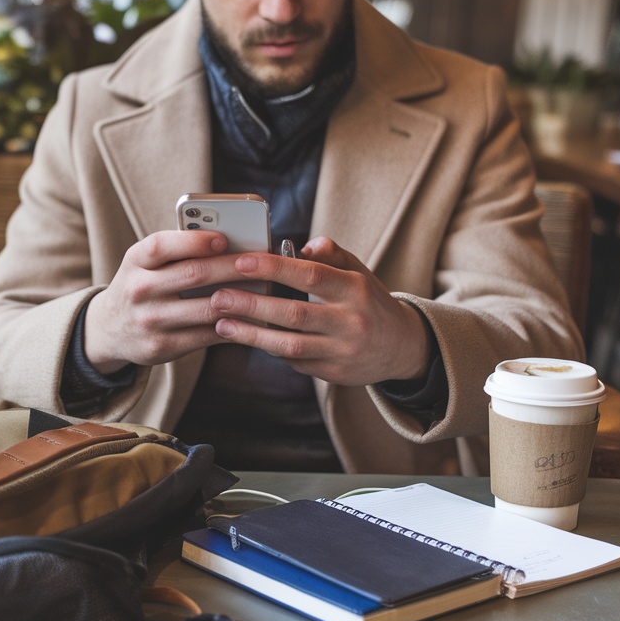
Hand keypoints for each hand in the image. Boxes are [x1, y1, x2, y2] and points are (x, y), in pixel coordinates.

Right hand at [83, 230, 254, 373]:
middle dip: (232, 267)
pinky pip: (207, 335)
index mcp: (135, 260)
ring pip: (206, 308)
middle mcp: (139, 290)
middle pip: (193, 274)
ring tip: (264, 289)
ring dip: (240, 299)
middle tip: (260, 262)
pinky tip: (250, 317)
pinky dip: (233, 325)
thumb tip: (231, 245)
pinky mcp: (162, 347)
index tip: (224, 238)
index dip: (195, 241)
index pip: (162, 245)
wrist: (108, 329)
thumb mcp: (144, 263)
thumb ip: (176, 252)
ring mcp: (150, 321)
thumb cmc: (140, 285)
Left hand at [208, 236, 431, 385]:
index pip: (310, 274)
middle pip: (294, 313)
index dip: (274, 267)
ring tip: (222, 324)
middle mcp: (350, 321)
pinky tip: (246, 337)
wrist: (401, 347)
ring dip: (251, 335)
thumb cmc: (369, 301)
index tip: (240, 262)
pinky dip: (269, 348)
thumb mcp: (358, 272)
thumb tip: (301, 246)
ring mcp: (342, 351)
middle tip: (218, 297)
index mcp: (355, 289)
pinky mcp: (333, 374)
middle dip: (252, 305)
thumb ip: (330, 254)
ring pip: (290, 345)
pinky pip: (294, 361)